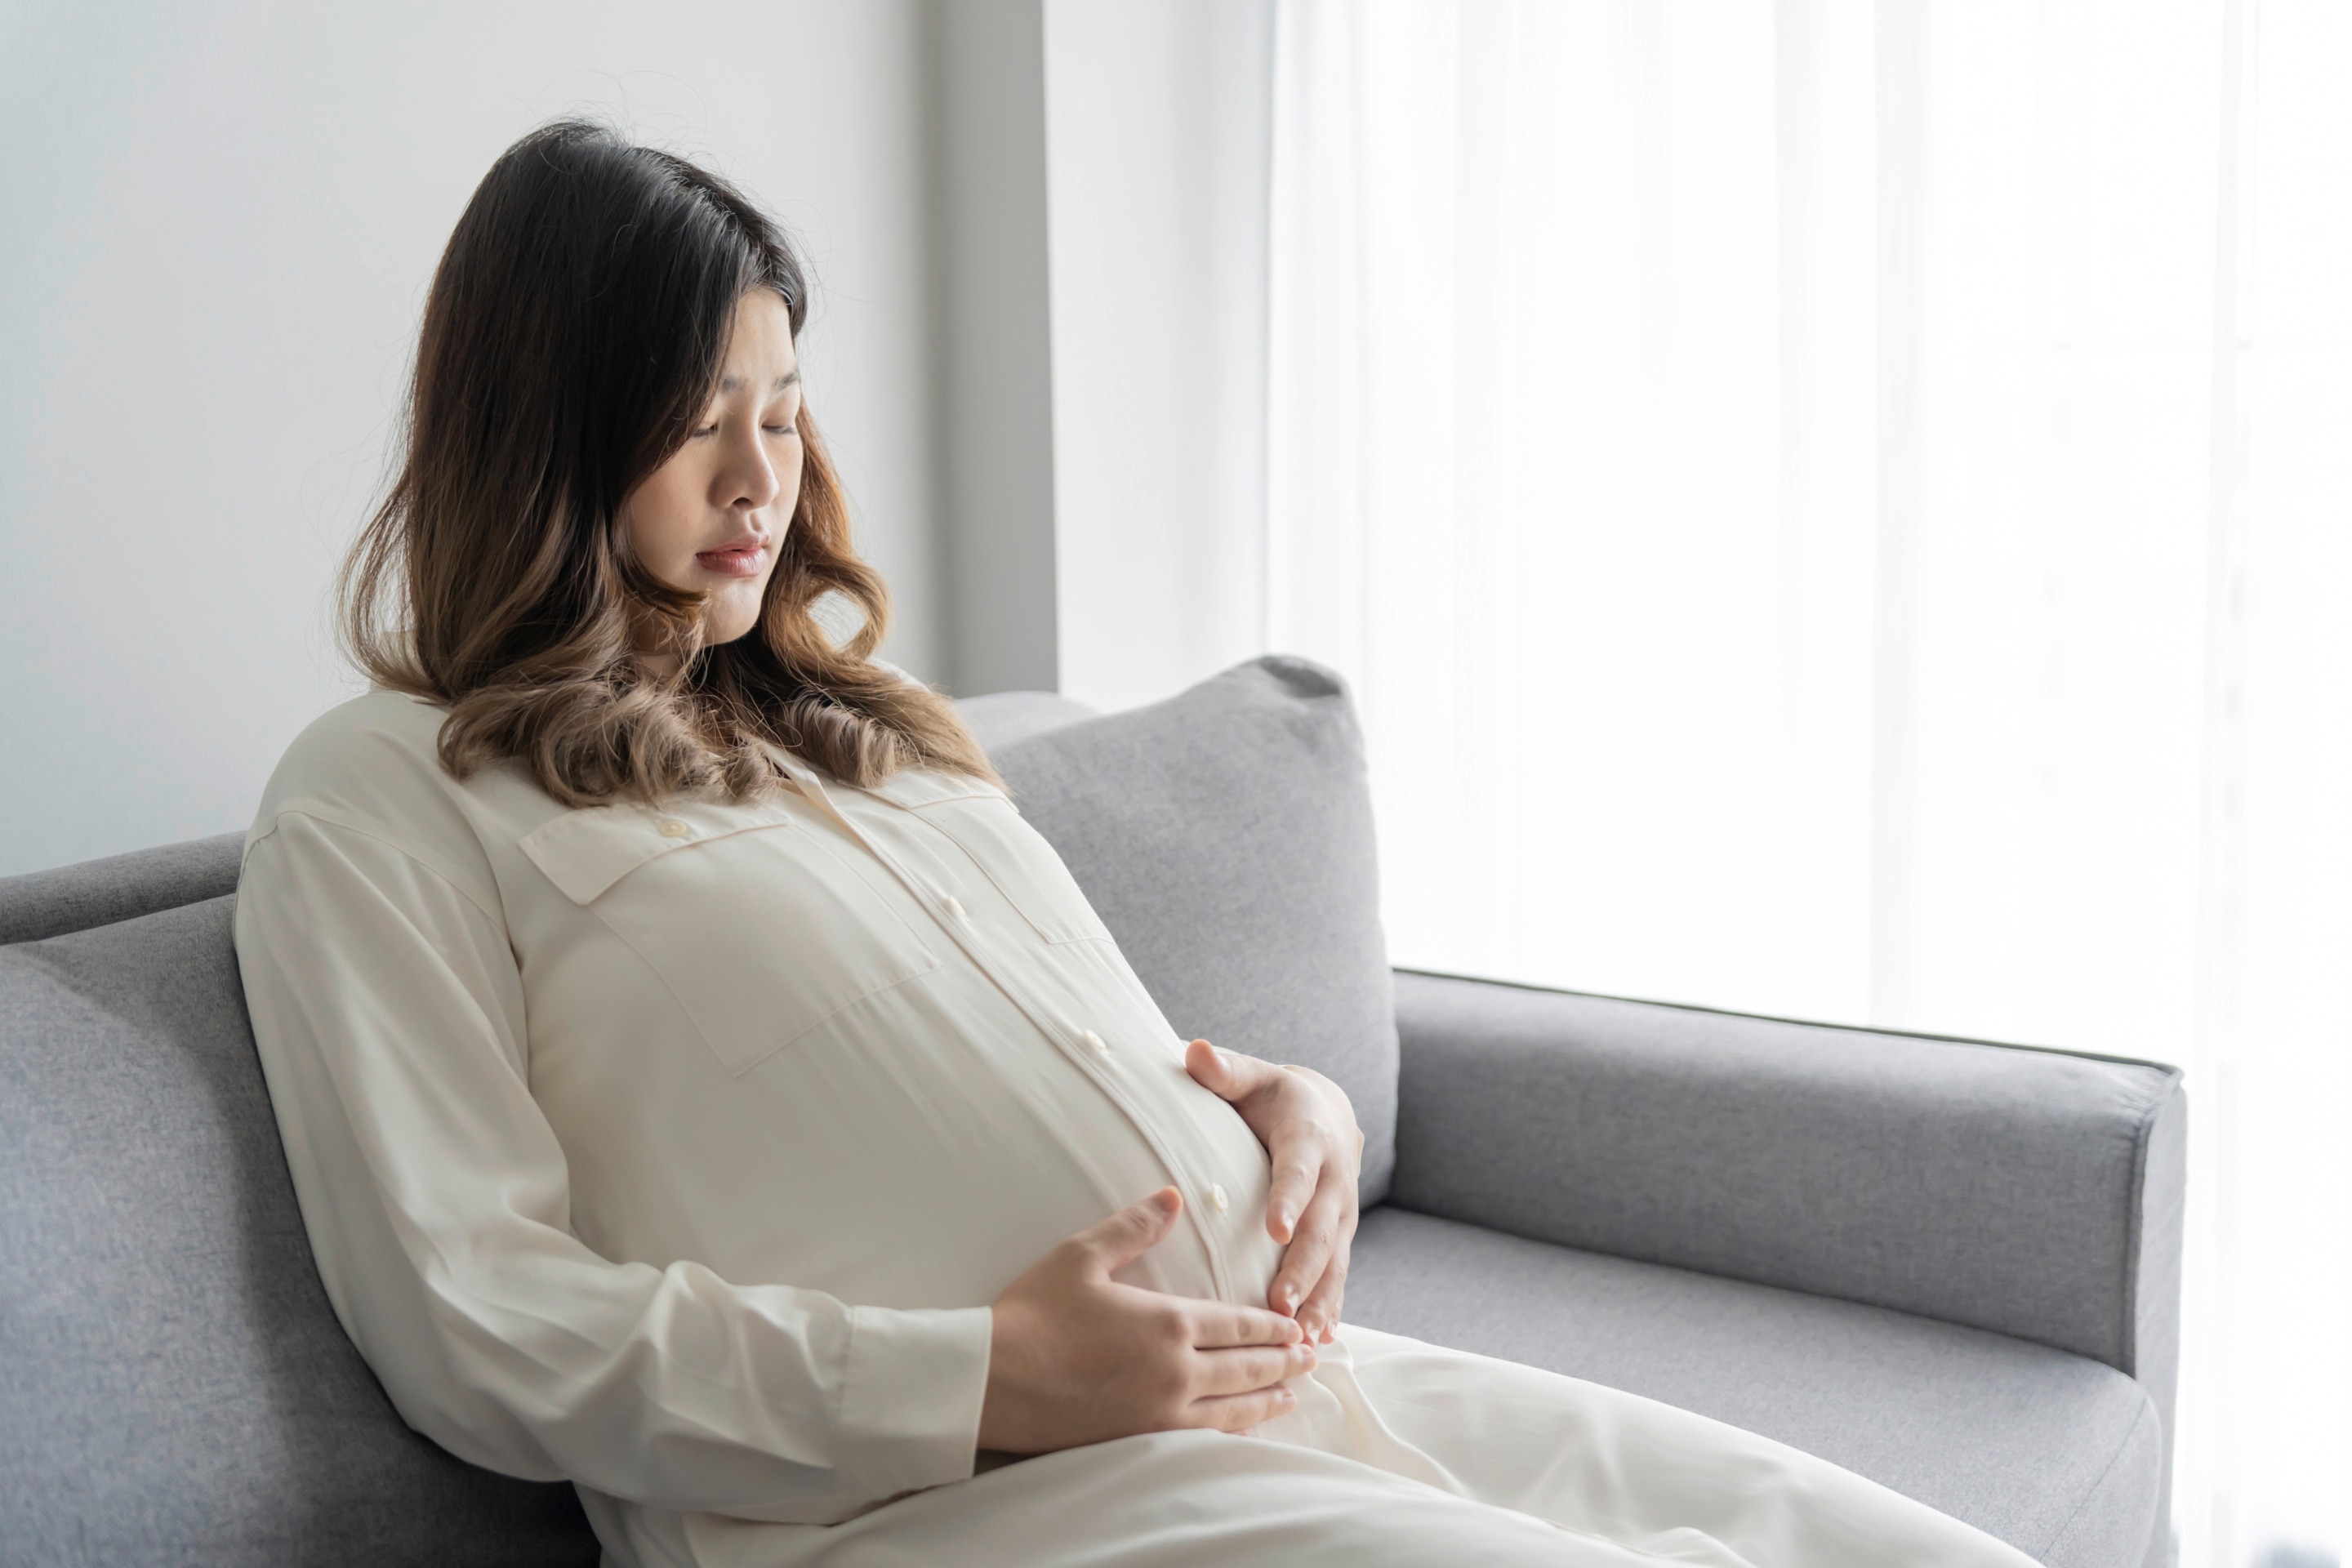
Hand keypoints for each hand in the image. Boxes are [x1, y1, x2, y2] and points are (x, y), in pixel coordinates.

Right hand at [978, 1188, 1316, 1454]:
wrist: (992, 1381)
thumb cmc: (1032, 1313)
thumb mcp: (1082, 1255)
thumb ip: (1134, 1226)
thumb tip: (1174, 1196)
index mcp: (1169, 1322)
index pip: (1239, 1324)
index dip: (1272, 1325)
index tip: (1297, 1324)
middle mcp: (1176, 1371)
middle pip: (1247, 1368)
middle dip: (1283, 1361)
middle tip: (1311, 1357)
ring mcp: (1161, 1412)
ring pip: (1232, 1408)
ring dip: (1268, 1399)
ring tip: (1291, 1394)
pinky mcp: (1141, 1439)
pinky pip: (1203, 1436)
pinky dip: (1233, 1430)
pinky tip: (1241, 1428)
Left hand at [1184, 1039, 1360, 1343]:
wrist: (1326, 1114)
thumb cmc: (1271, 1097)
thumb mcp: (1250, 1077)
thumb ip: (1223, 1070)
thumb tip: (1195, 1053)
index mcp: (1310, 1139)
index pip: (1300, 1171)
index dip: (1290, 1199)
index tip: (1276, 1230)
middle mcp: (1335, 1182)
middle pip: (1322, 1231)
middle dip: (1303, 1270)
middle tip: (1279, 1306)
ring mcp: (1342, 1216)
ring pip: (1334, 1263)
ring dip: (1319, 1302)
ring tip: (1302, 1340)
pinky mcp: (1340, 1241)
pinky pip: (1337, 1279)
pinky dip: (1330, 1310)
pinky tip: (1318, 1343)